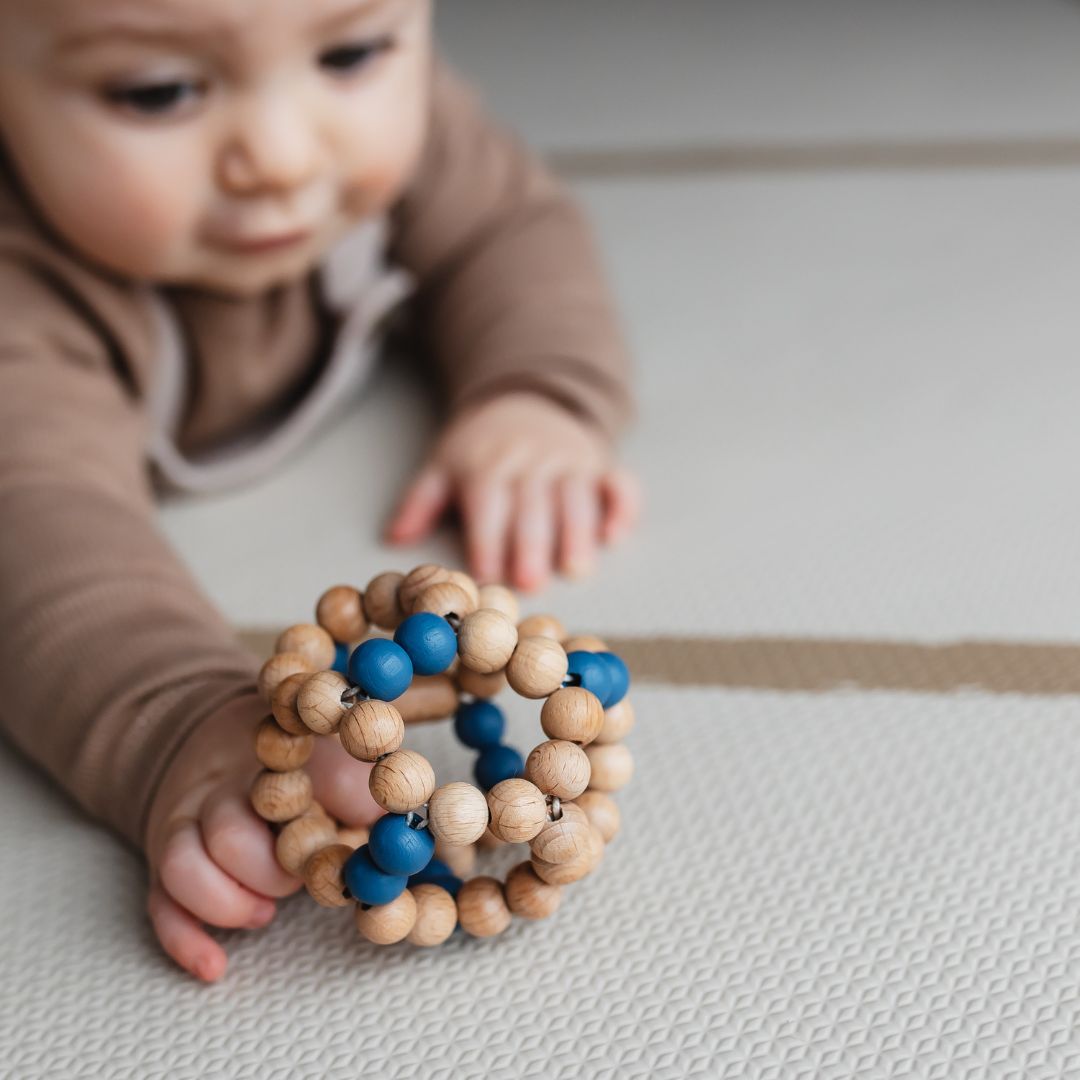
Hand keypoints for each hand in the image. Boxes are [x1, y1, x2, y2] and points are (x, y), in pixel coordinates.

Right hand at [143, 693, 381, 981]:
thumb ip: (356, 784)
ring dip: (227, 901)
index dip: (325, 806)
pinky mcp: (166, 861)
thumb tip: (394, 824)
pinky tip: (215, 965)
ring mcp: (185, 823)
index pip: (290, 773)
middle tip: (299, 880)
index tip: (351, 833)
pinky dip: (186, 938)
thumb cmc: (297, 761)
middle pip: (229, 832)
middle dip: (268, 870)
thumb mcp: (330, 754)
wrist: (215, 746)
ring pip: (183, 864)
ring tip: (265, 914)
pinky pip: (160, 902)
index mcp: (270, 753)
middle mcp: (221, 786)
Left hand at [385, 393, 640, 590]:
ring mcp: (570, 460)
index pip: (487, 504)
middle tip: (530, 583)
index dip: (486, 540)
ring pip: (576, 497)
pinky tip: (615, 535)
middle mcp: (531, 460)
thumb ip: (420, 502)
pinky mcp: (600, 463)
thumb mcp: (443, 465)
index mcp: (488, 464)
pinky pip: (619, 483)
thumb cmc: (480, 447)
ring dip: (578, 533)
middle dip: (531, 545)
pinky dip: (622, 507)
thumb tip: (394, 538)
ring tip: (575, 568)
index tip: (485, 574)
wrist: (525, 398)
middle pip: (532, 506)